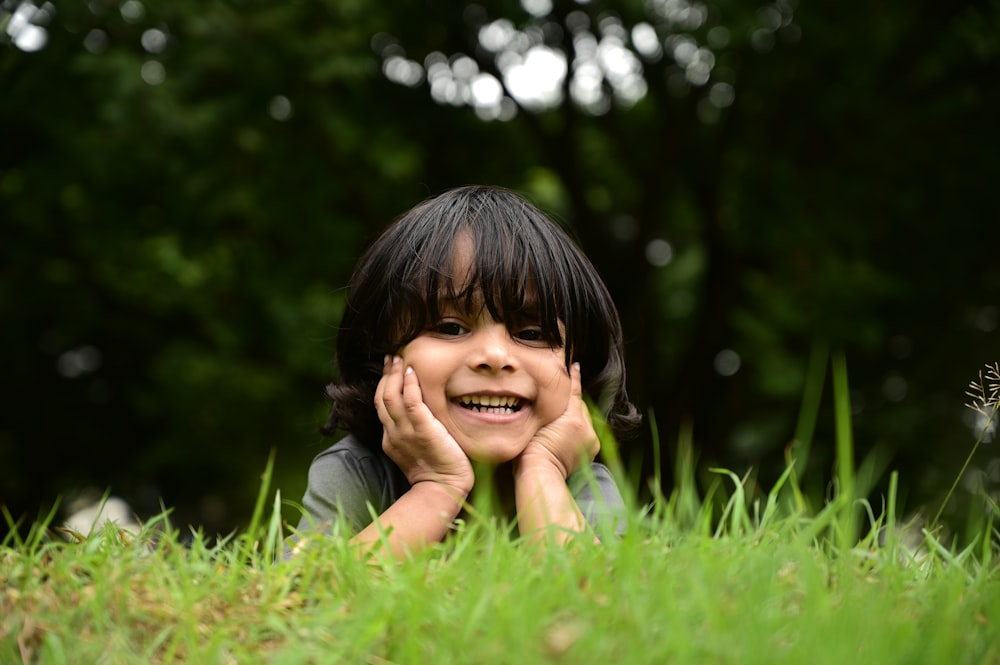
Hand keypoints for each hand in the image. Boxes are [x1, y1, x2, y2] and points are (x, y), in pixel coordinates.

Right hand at [375, 355, 474, 494]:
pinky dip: (409, 384)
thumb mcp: (418, 449)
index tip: (389, 368)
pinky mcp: (423, 431)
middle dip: (386, 374)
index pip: (381, 405)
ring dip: (394, 374)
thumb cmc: (438, 471)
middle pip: (382, 397)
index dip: (384, 384)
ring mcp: (406, 432)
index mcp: (390, 439)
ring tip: (399, 357)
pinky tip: (412, 370)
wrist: (444, 489)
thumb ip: (414, 432)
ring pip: (391, 396)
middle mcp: (394, 434)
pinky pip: (411, 402)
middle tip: (392, 356)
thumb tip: (422, 414)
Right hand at [516, 363, 599, 479]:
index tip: (575, 366)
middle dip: (572, 403)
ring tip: (560, 422)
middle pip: (580, 406)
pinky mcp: (592, 448)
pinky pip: (587, 431)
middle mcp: (586, 428)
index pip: (575, 392)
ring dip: (576, 417)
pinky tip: (568, 431)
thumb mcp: (536, 421)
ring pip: (585, 419)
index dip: (574, 378)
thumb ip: (550, 406)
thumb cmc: (530, 449)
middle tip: (558, 401)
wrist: (540, 473)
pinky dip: (579, 429)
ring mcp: (591, 439)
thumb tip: (556, 397)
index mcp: (573, 419)